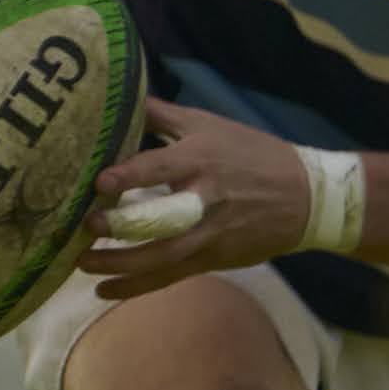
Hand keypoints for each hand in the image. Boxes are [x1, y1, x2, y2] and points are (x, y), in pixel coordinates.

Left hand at [84, 100, 333, 300]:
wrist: (305, 197)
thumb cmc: (253, 154)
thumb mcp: (211, 124)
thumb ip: (163, 116)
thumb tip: (122, 98)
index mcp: (201, 160)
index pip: (161, 168)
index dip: (130, 176)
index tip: (99, 182)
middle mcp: (203, 199)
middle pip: (158, 220)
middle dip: (120, 228)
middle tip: (86, 228)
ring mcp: (208, 234)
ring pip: (160, 257)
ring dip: (119, 264)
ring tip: (83, 264)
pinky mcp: (212, 258)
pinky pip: (169, 276)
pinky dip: (136, 286)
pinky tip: (105, 291)